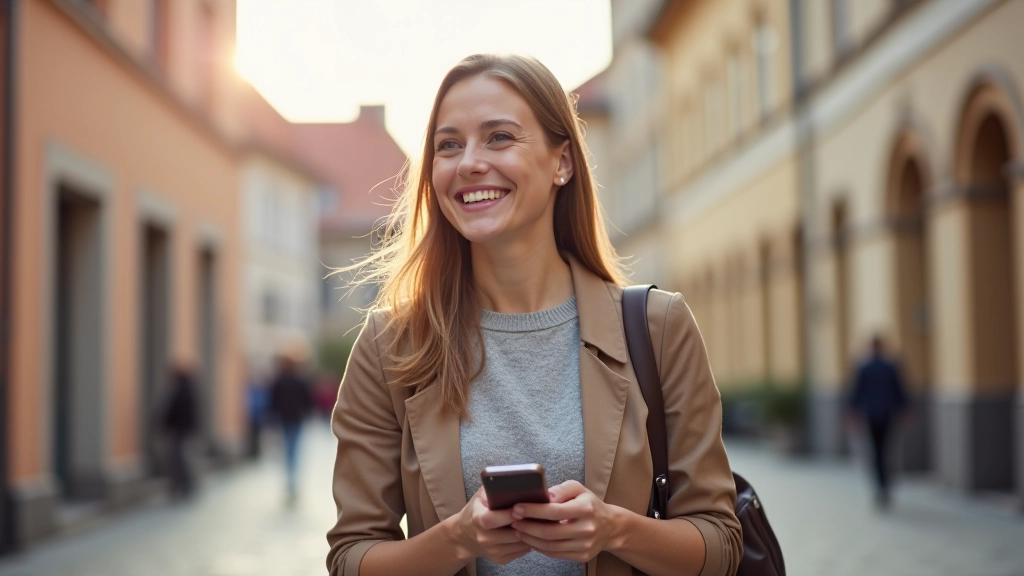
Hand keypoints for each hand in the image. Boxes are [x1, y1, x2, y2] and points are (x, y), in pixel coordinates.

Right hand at [448, 487, 530, 564]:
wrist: (465, 535)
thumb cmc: (477, 509)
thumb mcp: (481, 495)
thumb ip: (494, 487)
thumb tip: (516, 480)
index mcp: (478, 519)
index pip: (494, 519)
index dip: (509, 514)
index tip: (522, 507)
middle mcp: (484, 538)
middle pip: (512, 533)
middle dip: (527, 523)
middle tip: (539, 514)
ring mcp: (492, 551)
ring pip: (520, 543)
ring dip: (531, 533)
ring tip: (538, 521)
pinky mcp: (500, 559)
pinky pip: (521, 551)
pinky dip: (529, 541)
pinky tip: (531, 531)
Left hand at [510, 480, 625, 562]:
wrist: (610, 527)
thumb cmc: (589, 504)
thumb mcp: (578, 489)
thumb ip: (560, 490)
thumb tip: (544, 495)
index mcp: (585, 508)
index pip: (554, 511)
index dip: (533, 510)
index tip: (516, 508)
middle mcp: (587, 528)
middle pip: (550, 532)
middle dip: (527, 527)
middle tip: (512, 521)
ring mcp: (585, 545)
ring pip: (550, 546)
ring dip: (530, 539)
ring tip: (518, 530)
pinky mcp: (582, 556)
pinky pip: (555, 554)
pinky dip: (540, 548)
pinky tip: (530, 540)